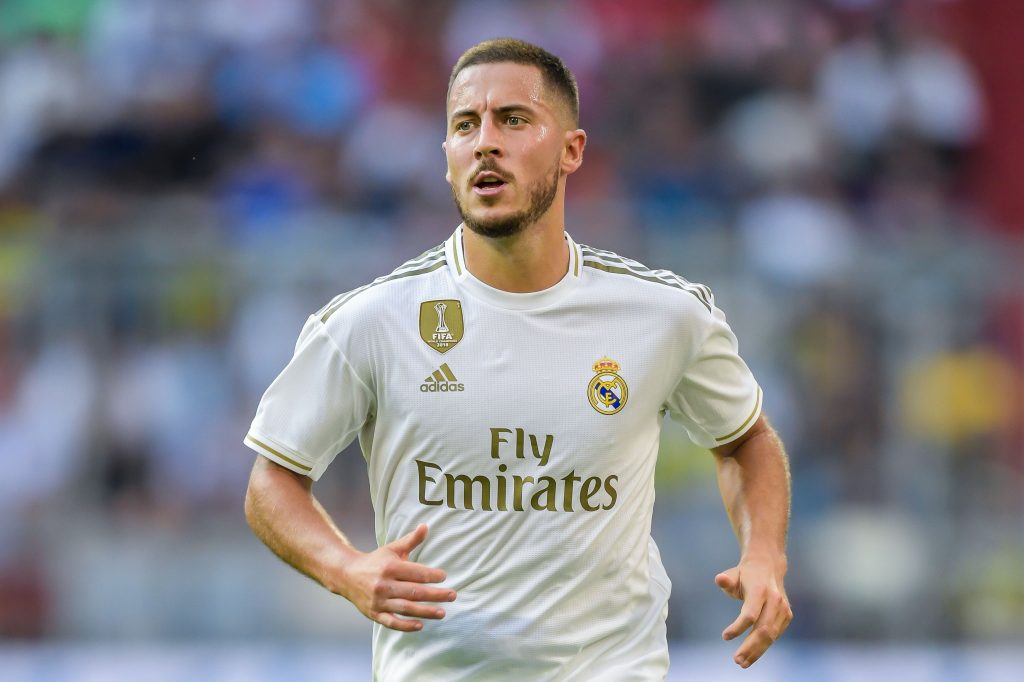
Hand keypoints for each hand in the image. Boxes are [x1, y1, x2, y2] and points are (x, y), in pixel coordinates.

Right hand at [334, 523, 455, 631]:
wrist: (346, 575)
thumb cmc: (376, 561)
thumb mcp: (392, 548)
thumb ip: (411, 540)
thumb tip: (426, 526)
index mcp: (390, 567)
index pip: (415, 572)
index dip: (431, 575)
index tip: (444, 576)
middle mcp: (384, 584)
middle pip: (414, 591)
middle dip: (435, 594)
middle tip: (452, 595)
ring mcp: (379, 601)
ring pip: (405, 608)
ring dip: (425, 611)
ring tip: (442, 612)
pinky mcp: (374, 614)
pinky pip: (391, 622)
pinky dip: (405, 626)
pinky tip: (420, 626)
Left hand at [715, 555, 791, 667]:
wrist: (768, 567)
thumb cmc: (745, 574)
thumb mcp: (733, 574)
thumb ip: (726, 580)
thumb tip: (719, 580)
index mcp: (760, 589)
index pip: (750, 614)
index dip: (738, 627)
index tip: (725, 636)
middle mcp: (775, 600)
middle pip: (763, 629)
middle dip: (750, 647)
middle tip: (736, 660)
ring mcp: (783, 608)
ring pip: (771, 635)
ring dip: (757, 651)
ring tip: (742, 662)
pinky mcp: (787, 616)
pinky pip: (775, 635)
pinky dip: (764, 646)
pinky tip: (753, 654)